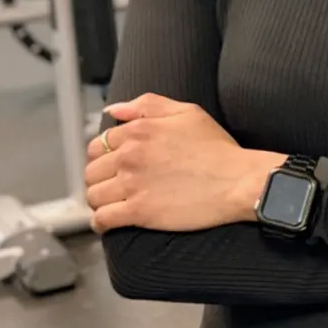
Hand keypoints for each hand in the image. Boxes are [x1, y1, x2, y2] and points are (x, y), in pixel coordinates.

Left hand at [84, 93, 286, 233]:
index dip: (105, 154)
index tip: (115, 163)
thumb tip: (115, 110)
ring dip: (100, 199)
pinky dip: (101, 222)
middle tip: (115, 184)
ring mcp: (132, 184)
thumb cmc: (216, 147)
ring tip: (114, 202)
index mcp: (139, 129)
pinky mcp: (138, 211)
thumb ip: (148, 105)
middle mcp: (130, 155)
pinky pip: (102, 219)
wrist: (236, 180)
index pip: (99, 142)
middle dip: (100, 177)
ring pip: (93, 195)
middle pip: (92, 170)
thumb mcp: (187, 112)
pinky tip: (111, 221)